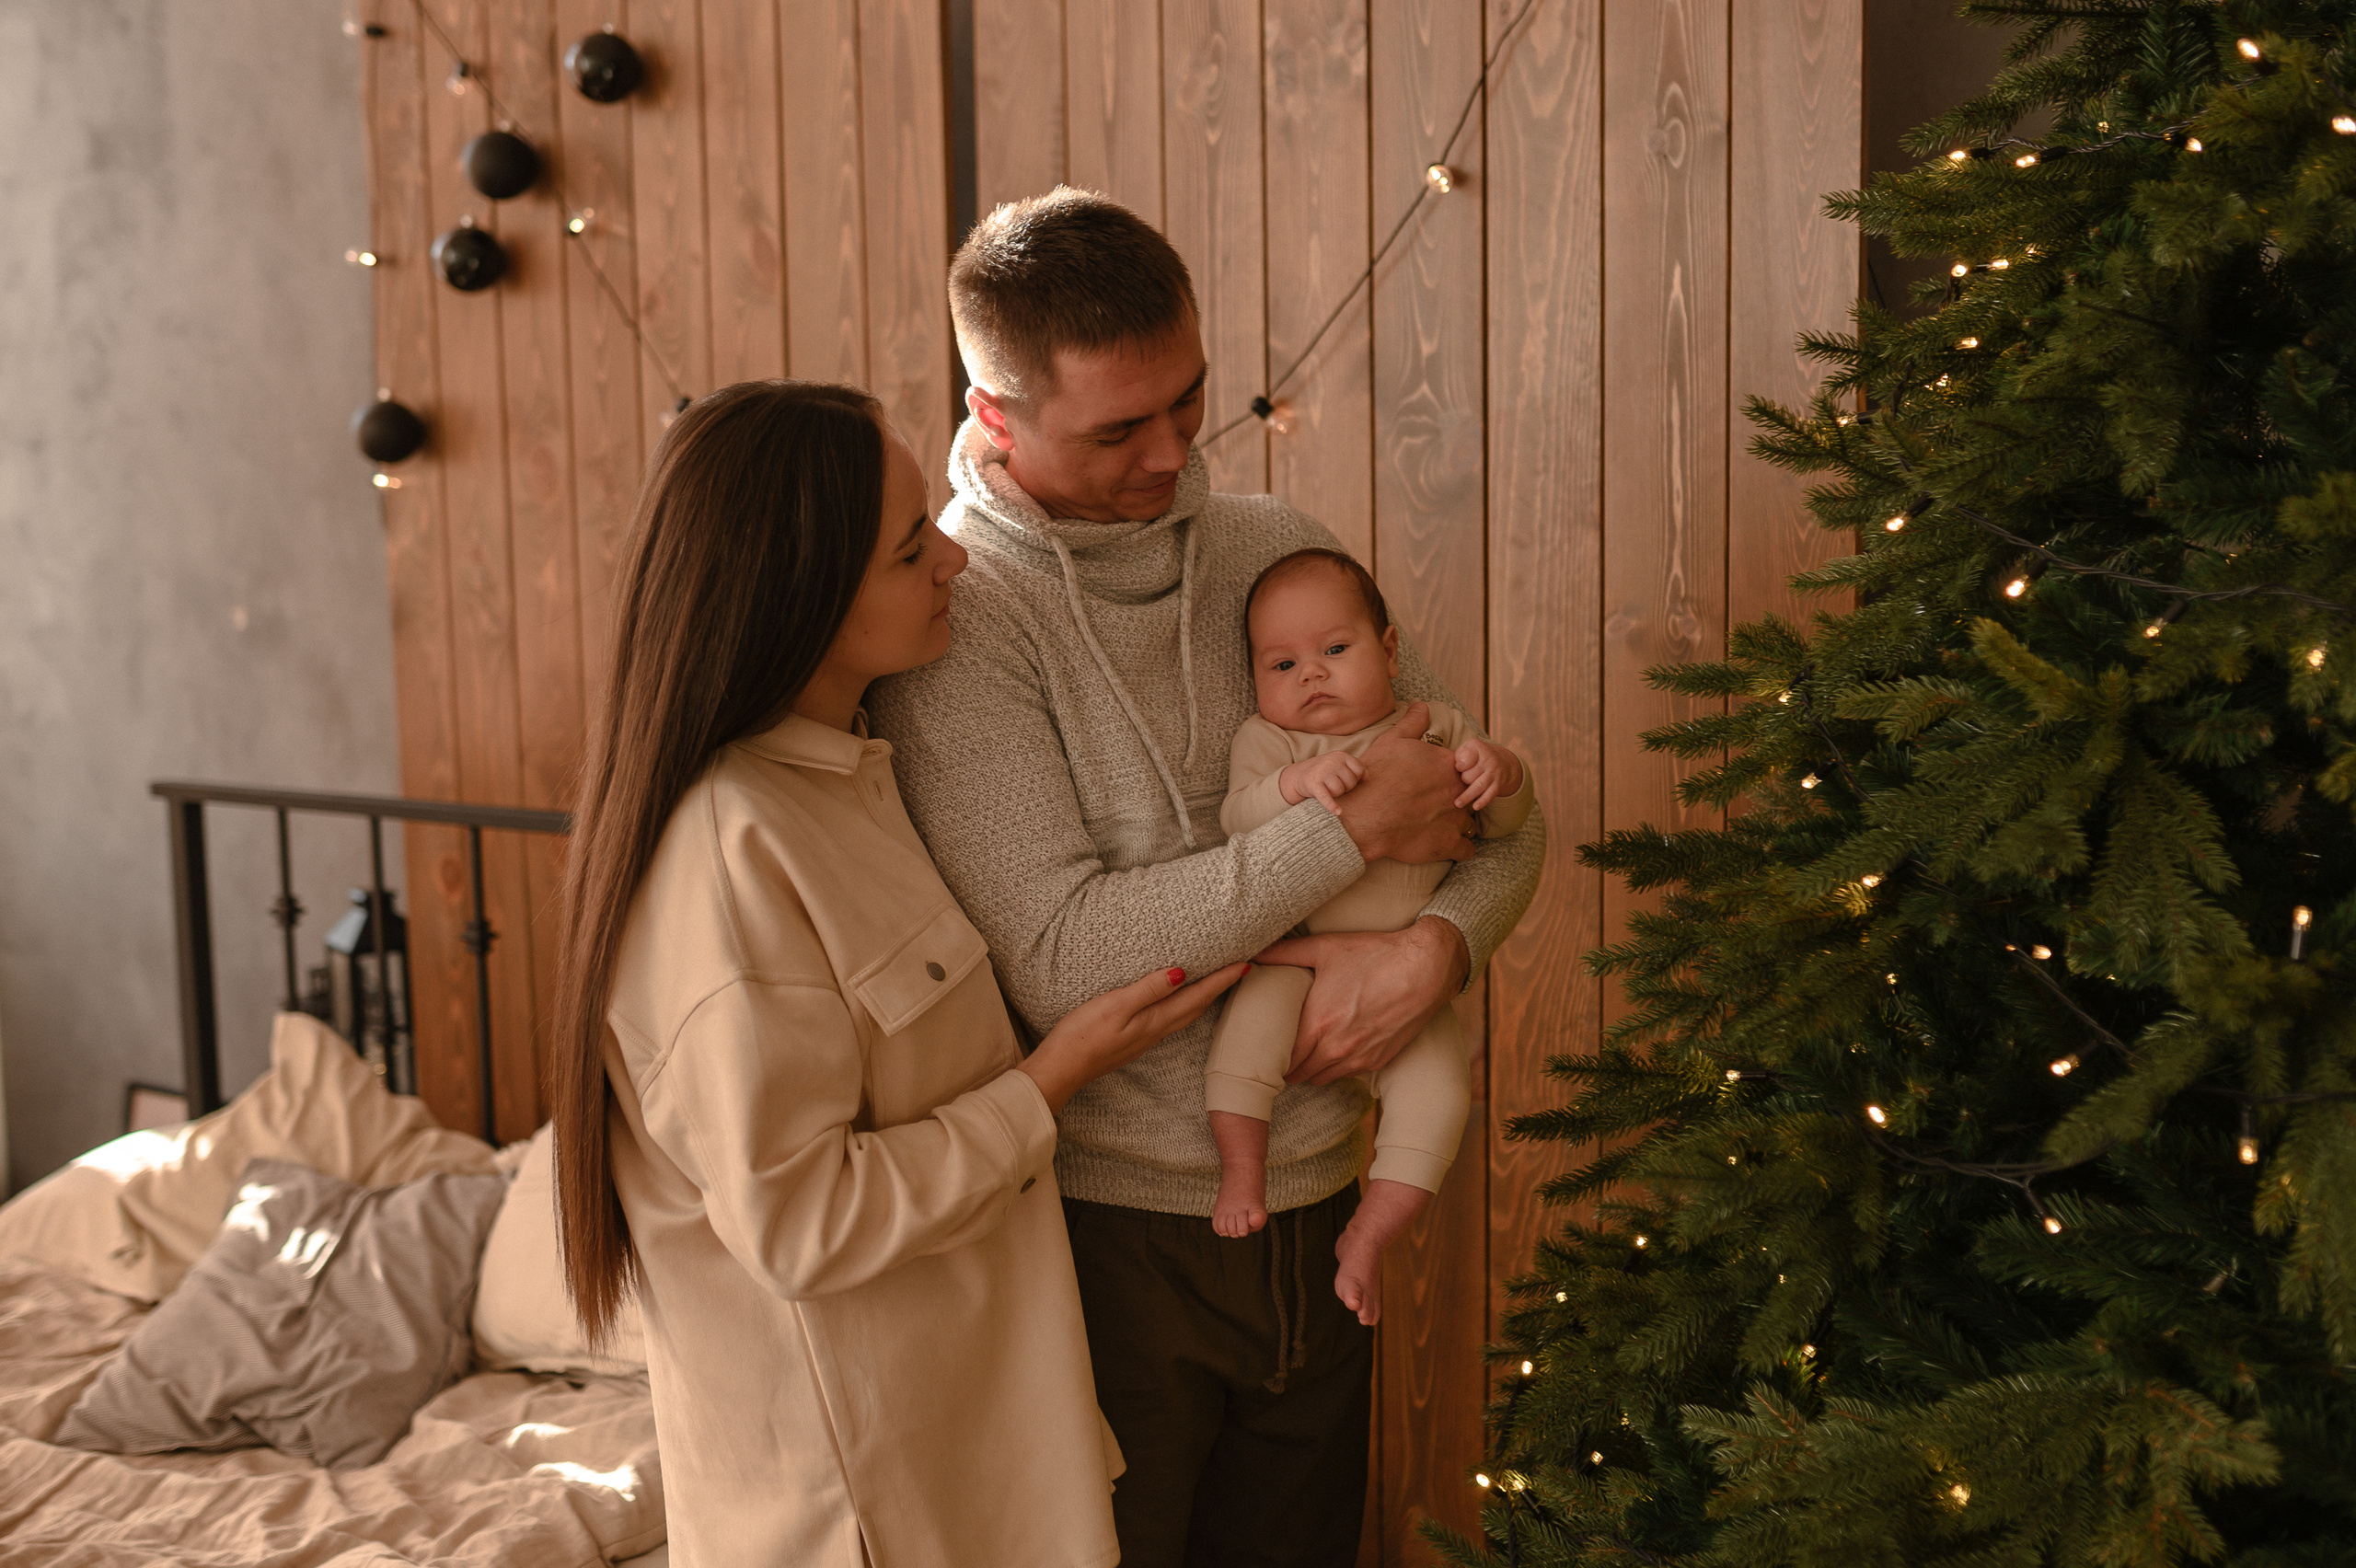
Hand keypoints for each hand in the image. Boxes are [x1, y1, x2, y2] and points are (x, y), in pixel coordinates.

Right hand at [1018, 963, 1248, 1111]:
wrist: (1061, 1069)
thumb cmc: (1082, 1035)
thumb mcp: (1115, 1006)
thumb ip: (1148, 990)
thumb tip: (1183, 973)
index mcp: (1155, 1020)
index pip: (1197, 996)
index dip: (1222, 980)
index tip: (1244, 964)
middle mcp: (1156, 1031)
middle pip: (1197, 1007)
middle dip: (1221, 988)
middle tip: (1240, 971)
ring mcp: (1146, 1038)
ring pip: (1186, 1015)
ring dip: (1204, 998)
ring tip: (1218, 984)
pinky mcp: (1134, 1040)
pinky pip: (1170, 1020)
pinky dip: (1185, 1007)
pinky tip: (1179, 1003)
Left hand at [1253, 917, 1470, 1084]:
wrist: (1426, 968)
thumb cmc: (1375, 954)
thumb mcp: (1326, 947)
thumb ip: (1285, 953)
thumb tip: (1253, 953)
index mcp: (1317, 1023)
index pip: (1281, 1057)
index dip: (1268, 1054)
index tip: (1262, 1046)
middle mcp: (1335, 1048)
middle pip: (1297, 1073)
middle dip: (1286, 1064)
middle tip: (1279, 1049)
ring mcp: (1358, 1057)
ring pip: (1320, 1078)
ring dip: (1310, 1068)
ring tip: (1305, 1050)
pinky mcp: (1378, 1061)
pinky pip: (1345, 1074)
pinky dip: (1335, 1066)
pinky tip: (1333, 1047)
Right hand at [1279, 751, 1365, 812]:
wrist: (1300, 775)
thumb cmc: (1326, 771)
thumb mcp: (1340, 764)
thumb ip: (1356, 768)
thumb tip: (1367, 779)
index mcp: (1341, 755)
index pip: (1359, 770)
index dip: (1357, 778)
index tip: (1349, 780)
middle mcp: (1332, 761)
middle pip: (1351, 782)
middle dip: (1346, 787)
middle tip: (1336, 785)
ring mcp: (1322, 772)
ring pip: (1340, 790)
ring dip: (1336, 794)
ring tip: (1329, 789)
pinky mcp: (1314, 784)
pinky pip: (1327, 798)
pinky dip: (1332, 806)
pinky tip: (1338, 812)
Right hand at [1329, 703, 1475, 864]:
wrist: (1364, 815)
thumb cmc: (1375, 777)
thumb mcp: (1391, 742)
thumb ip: (1412, 723)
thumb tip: (1422, 706)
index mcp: (1446, 765)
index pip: (1461, 770)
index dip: (1447, 777)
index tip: (1433, 784)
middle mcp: (1456, 791)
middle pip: (1467, 796)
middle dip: (1455, 800)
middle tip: (1433, 806)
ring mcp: (1455, 819)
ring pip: (1469, 823)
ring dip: (1458, 824)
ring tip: (1438, 826)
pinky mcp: (1448, 844)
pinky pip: (1467, 849)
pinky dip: (1459, 848)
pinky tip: (1445, 845)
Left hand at [1452, 738, 1522, 811]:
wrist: (1503, 760)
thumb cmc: (1477, 755)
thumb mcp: (1469, 747)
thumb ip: (1458, 755)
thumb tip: (1454, 768)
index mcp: (1478, 748)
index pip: (1464, 761)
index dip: (1459, 766)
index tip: (1458, 767)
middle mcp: (1488, 760)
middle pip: (1469, 776)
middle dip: (1464, 779)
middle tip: (1464, 778)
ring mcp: (1494, 772)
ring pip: (1479, 786)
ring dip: (1467, 796)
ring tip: (1457, 804)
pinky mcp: (1498, 784)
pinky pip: (1490, 794)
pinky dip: (1483, 801)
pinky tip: (1475, 807)